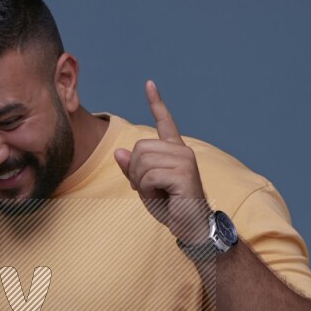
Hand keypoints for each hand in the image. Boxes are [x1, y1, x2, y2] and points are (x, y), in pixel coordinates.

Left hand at [114, 81, 210, 242]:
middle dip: (136, 172)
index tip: (149, 84)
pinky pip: (149, 176)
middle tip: (150, 189)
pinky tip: (162, 196)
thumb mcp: (145, 187)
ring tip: (158, 193)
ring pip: (142, 162)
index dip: (156, 103)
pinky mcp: (184, 173)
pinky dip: (148, 190)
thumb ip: (133, 169)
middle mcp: (182, 150)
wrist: (191, 226)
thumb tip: (119, 151)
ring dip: (141, 182)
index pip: (165, 122)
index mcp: (175, 151)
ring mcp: (185, 160)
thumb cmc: (170, 207)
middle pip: (139, 148)